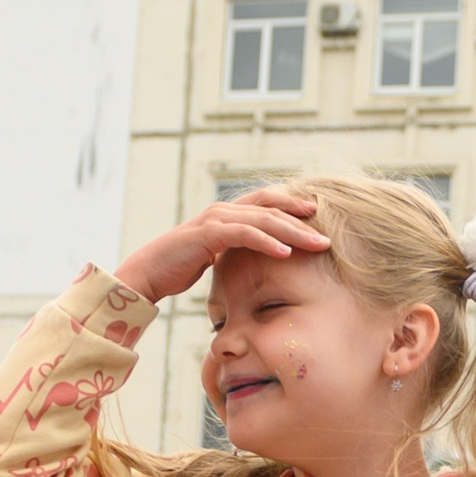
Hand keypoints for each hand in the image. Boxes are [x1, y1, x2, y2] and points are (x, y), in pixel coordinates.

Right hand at [112, 192, 329, 302]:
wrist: (148, 272)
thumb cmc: (181, 267)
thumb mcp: (215, 256)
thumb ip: (235, 250)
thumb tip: (254, 258)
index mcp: (227, 214)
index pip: (267, 203)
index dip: (292, 207)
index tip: (318, 218)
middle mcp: (223, 210)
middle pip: (271, 209)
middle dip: (302, 221)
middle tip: (327, 234)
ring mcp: (215, 219)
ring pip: (263, 220)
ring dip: (293, 232)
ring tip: (317, 244)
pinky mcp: (208, 234)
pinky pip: (244, 234)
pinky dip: (267, 242)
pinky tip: (286, 252)